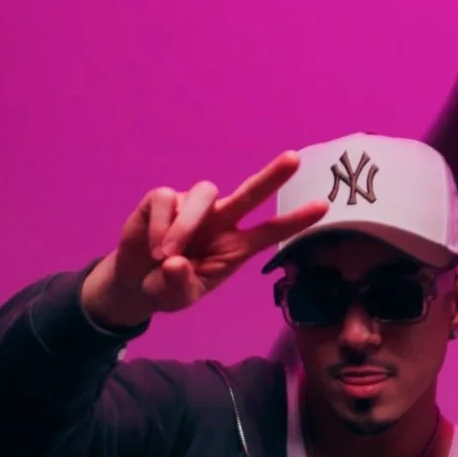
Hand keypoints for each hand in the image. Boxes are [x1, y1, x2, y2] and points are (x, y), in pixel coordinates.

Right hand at [80, 152, 327, 327]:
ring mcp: (193, 207)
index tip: (323, 207)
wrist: (134, 282)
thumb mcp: (178, 296)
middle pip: (250, 193)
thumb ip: (180, 284)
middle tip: (294, 159)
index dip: (295, 220)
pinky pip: (166, 201)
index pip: (270, 231)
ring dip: (185, 227)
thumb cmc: (168, 286)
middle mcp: (219, 221)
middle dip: (272, 177)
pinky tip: (154, 247)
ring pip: (203, 195)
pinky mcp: (163, 199)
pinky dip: (160, 226)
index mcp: (234, 247)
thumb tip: (173, 263)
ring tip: (167, 256)